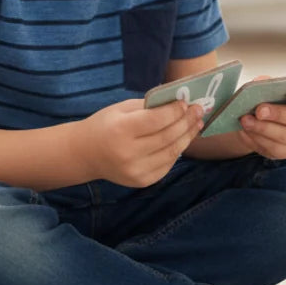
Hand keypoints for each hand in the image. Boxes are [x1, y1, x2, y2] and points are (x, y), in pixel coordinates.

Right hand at [78, 98, 202, 187]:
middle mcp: (129, 153)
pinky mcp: (142, 181)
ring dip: (187, 137)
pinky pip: (166, 165)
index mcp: (121, 130)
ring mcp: (136, 170)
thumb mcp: (122, 109)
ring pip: (171, 153)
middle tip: (199, 110)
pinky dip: (177, 151)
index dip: (175, 111)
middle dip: (186, 122)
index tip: (186, 102)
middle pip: (167, 136)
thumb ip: (149, 106)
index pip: (156, 120)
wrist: (86, 154)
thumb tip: (179, 102)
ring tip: (197, 124)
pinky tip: (183, 139)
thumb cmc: (105, 125)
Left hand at [236, 82, 285, 160]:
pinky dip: (258, 139)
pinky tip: (247, 131)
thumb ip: (265, 83)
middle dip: (279, 114)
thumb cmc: (265, 99)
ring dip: (264, 128)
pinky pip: (275, 148)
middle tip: (259, 110)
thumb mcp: (264, 87)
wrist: (254, 119)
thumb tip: (259, 83)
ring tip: (246, 121)